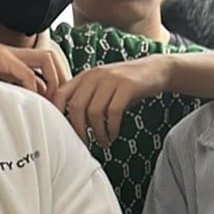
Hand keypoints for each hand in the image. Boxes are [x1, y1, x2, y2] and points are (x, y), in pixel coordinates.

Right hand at [0, 32, 67, 98]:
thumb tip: (8, 106)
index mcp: (13, 59)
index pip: (45, 65)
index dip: (56, 82)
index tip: (57, 103)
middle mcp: (15, 54)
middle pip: (52, 58)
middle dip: (63, 79)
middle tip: (63, 103)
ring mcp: (8, 54)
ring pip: (46, 59)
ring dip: (53, 80)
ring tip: (52, 101)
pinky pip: (24, 70)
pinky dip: (32, 85)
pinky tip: (32, 99)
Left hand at [55, 56, 169, 147]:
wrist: (156, 70)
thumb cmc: (127, 85)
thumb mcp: (103, 87)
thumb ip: (87, 99)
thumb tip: (71, 124)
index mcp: (85, 76)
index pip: (60, 94)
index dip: (56, 114)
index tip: (62, 131)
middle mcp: (95, 75)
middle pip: (76, 106)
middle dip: (79, 129)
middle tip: (85, 143)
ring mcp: (111, 79)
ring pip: (94, 111)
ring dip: (98, 132)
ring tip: (103, 142)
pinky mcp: (127, 86)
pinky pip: (113, 112)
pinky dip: (112, 128)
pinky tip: (114, 134)